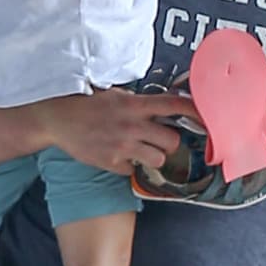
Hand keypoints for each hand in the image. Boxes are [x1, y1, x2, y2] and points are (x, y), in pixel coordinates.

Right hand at [34, 85, 197, 175]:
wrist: (57, 119)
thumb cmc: (87, 104)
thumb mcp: (116, 95)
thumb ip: (139, 102)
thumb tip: (162, 106)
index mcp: (135, 104)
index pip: (174, 106)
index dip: (196, 112)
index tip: (209, 119)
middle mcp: (132, 124)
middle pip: (172, 140)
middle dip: (169, 142)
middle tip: (158, 140)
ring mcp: (123, 145)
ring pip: (158, 159)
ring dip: (153, 156)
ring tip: (139, 150)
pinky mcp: (112, 162)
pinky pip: (133, 170)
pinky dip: (128, 166)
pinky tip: (117, 156)